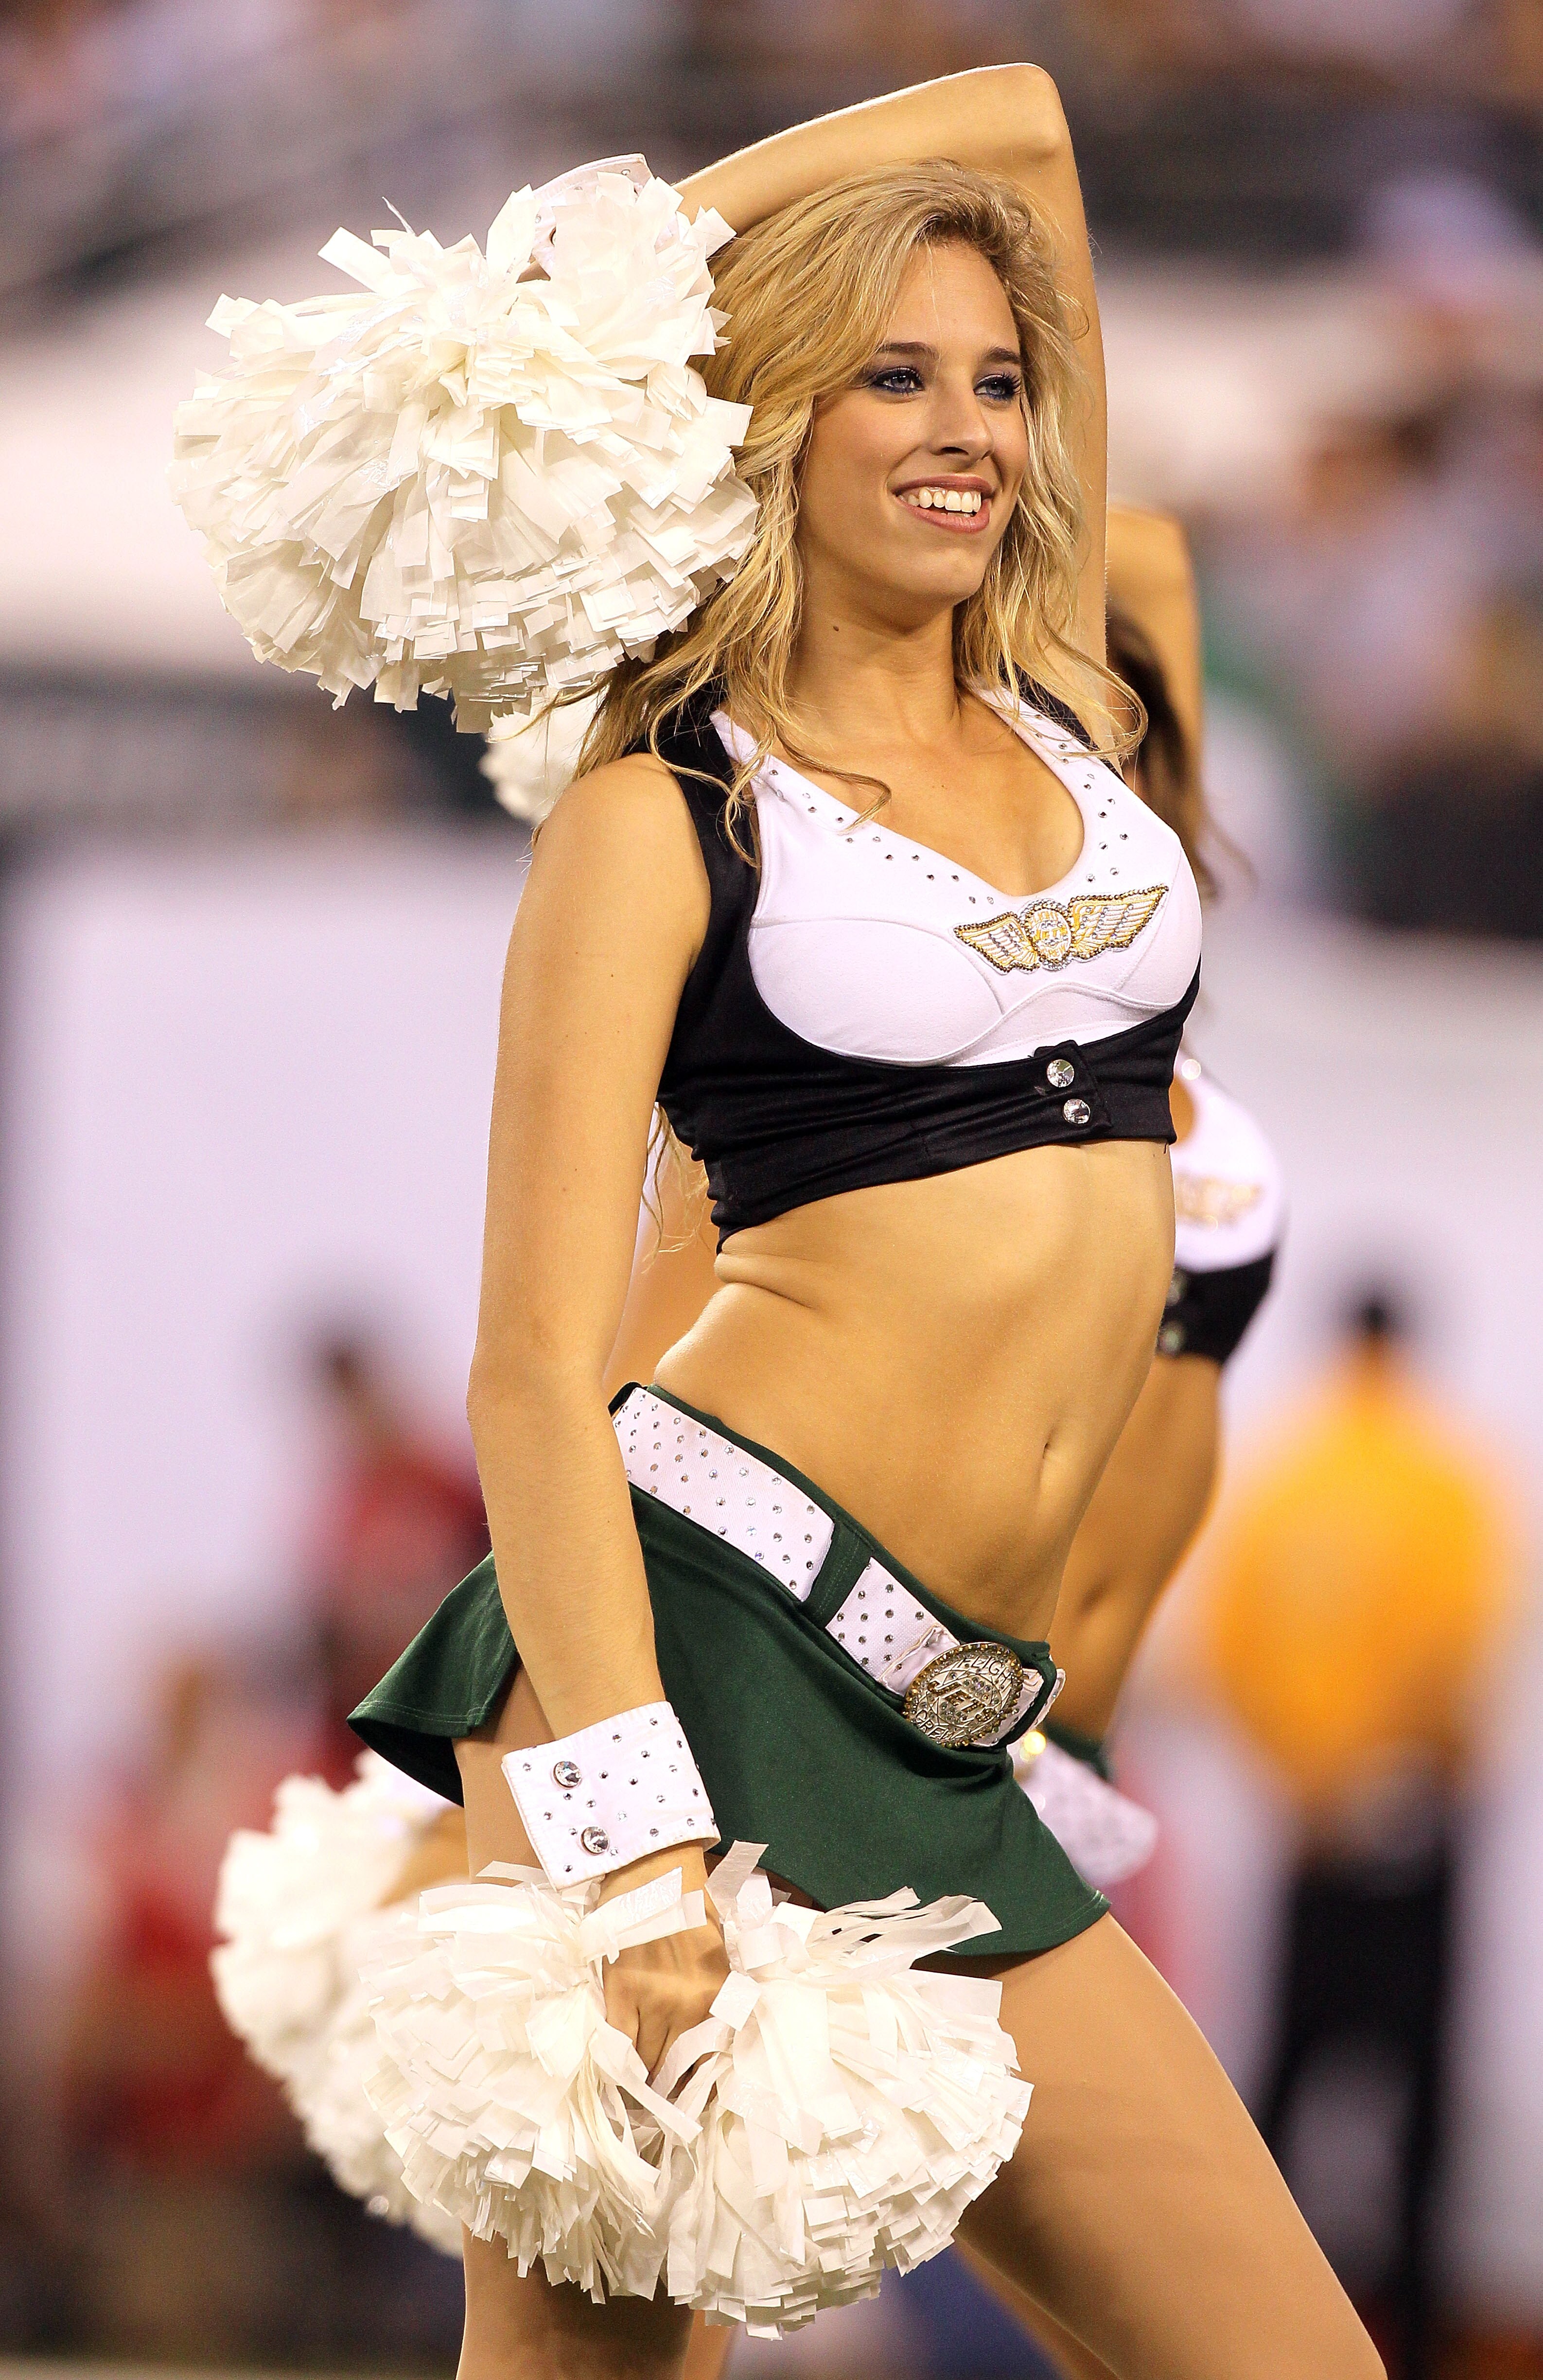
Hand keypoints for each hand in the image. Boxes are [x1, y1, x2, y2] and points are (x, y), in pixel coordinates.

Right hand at [596, 1844, 729, 2079]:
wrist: (655, 1871)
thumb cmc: (689, 1906)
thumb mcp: (716, 1954)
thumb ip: (709, 1996)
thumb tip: (703, 2036)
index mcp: (716, 1996)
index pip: (706, 2060)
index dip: (691, 2084)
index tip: (684, 2098)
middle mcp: (689, 2006)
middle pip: (673, 2067)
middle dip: (665, 2087)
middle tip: (656, 2101)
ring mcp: (653, 2002)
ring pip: (645, 2062)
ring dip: (640, 2080)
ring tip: (635, 2093)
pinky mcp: (621, 1993)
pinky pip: (618, 2043)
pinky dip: (616, 2062)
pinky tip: (615, 2075)